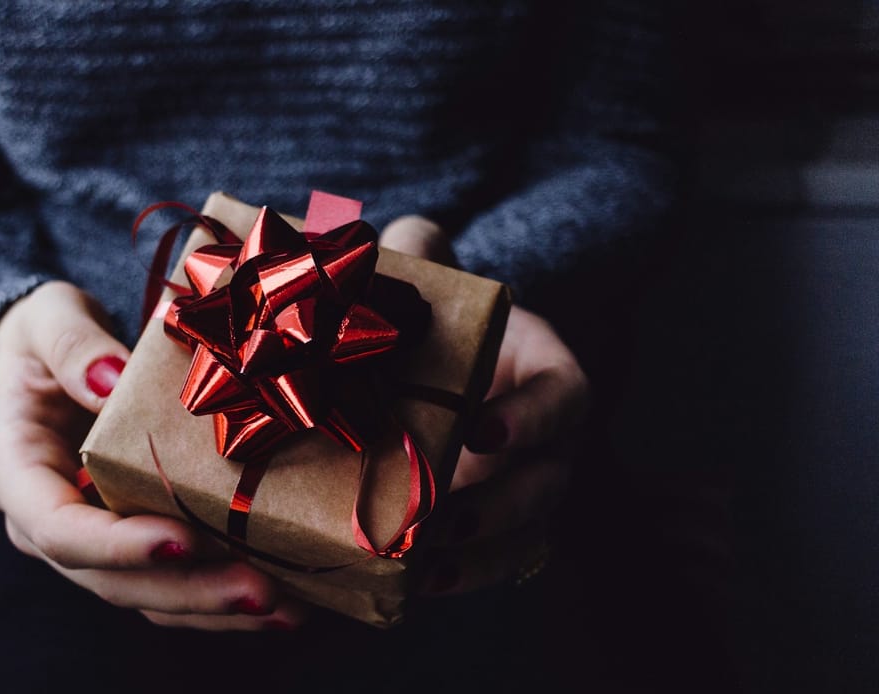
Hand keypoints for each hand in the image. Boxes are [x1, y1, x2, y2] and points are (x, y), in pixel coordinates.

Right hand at [0, 280, 304, 629]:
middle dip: (189, 590)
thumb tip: (110, 379)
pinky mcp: (130, 545)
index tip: (182, 540)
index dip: (117, 545)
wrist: (49, 361)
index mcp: (16, 473)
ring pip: (146, 596)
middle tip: (259, 590)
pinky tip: (280, 601)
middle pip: (111, 580)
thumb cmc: (46, 338)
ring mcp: (90, 542)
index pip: (57, 528)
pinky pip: (171, 584)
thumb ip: (72, 346)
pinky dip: (220, 598)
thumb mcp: (48, 320)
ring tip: (285, 608)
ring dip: (215, 608)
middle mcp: (45, 525)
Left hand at [380, 217, 587, 593]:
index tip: (481, 430)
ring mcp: (531, 492)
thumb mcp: (441, 292)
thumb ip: (424, 259)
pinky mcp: (501, 532)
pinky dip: (460, 578)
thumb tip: (396, 237)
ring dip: (478, 557)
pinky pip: (495, 565)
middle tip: (440, 516)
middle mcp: (553, 441)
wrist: (445, 380)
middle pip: (548, 482)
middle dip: (498, 505)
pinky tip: (413, 588)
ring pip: (527, 536)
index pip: (565, 398)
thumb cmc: (447, 331)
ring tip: (423, 565)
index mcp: (548, 375)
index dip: (531, 418)